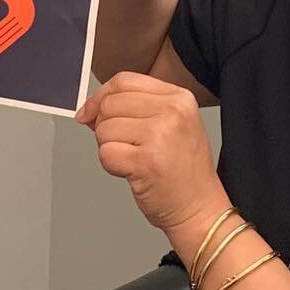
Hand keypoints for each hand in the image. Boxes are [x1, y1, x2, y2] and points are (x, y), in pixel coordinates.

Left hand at [77, 73, 228, 237]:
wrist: (200, 208)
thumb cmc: (183, 171)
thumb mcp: (171, 125)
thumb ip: (135, 109)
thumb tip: (90, 108)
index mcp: (179, 98)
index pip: (124, 81)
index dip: (100, 97)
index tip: (90, 113)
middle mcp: (172, 112)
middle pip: (110, 104)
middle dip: (106, 127)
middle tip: (127, 146)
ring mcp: (160, 135)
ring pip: (104, 129)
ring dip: (110, 148)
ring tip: (135, 160)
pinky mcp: (146, 161)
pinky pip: (105, 154)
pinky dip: (111, 166)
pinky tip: (132, 172)